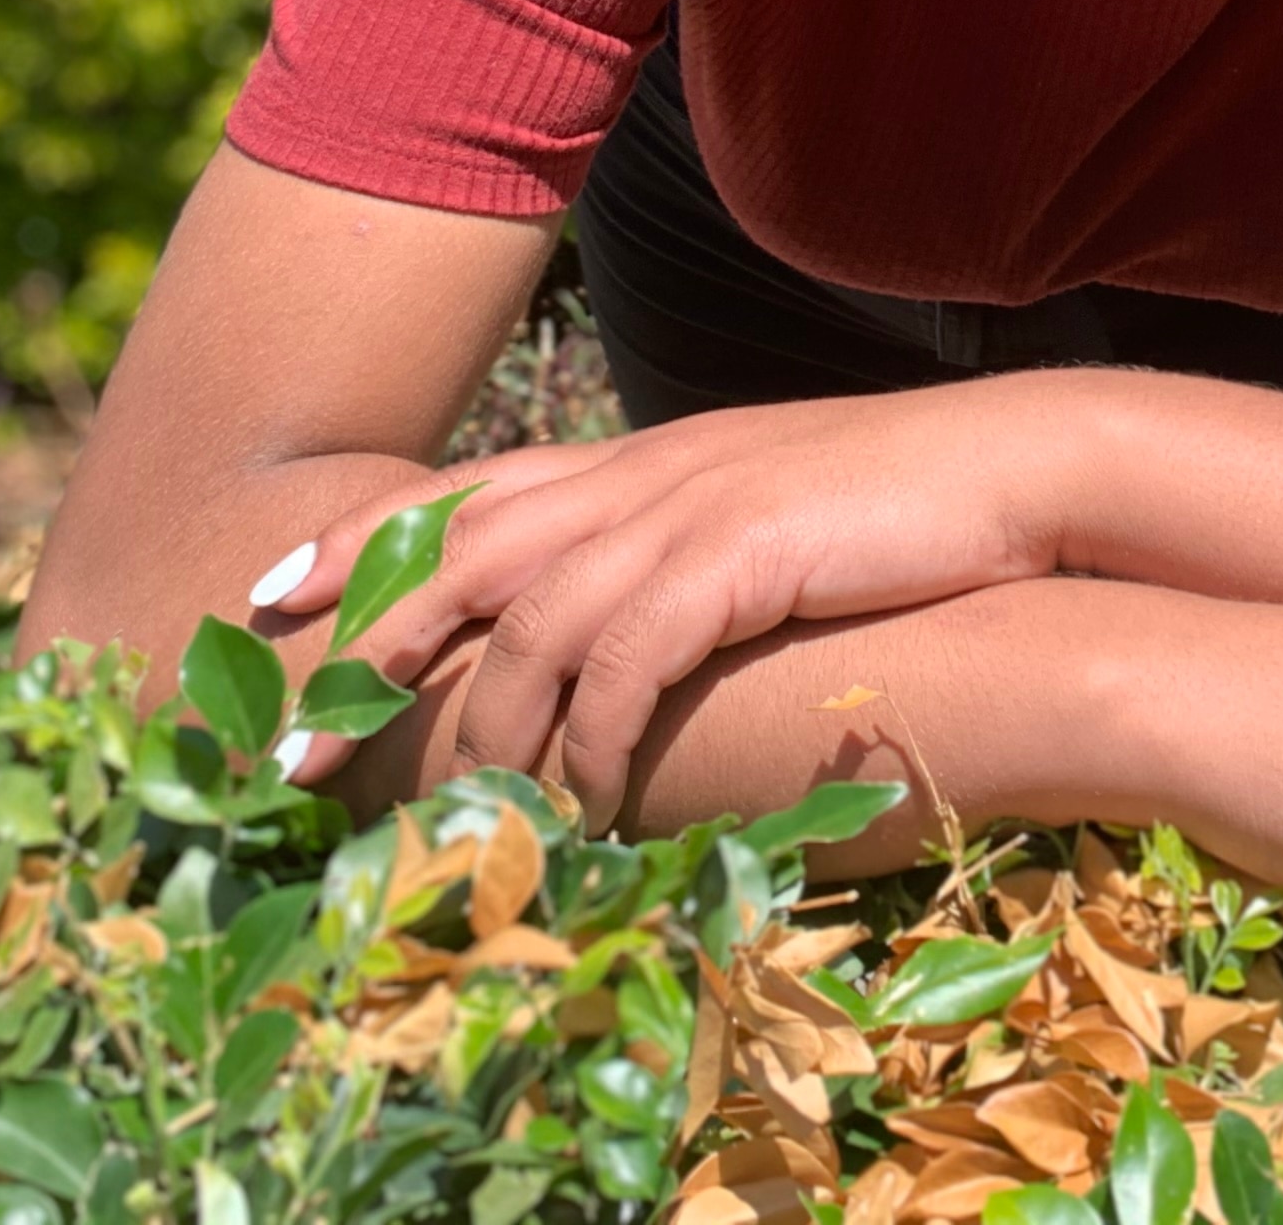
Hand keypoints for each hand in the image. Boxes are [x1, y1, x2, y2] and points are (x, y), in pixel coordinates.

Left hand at [245, 376, 1084, 819]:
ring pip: (528, 620)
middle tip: (289, 748)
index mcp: (641, 459)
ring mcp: (686, 506)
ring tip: (461, 823)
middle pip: (458, 553)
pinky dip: (594, 738)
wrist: (1016, 470)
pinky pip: (625, 658)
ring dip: (486, 732)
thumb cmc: (901, 509)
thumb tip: (626, 625)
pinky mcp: (736, 551)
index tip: (266, 590)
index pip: (466, 490)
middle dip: (361, 648)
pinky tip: (591, 800)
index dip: (360, 536)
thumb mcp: (763, 516)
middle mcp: (642, 473)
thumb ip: (682, 550)